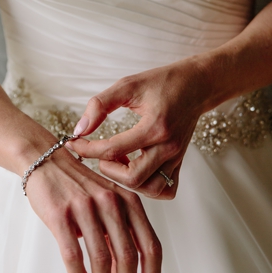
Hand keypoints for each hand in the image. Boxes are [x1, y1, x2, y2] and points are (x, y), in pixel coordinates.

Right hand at [24, 143, 161, 272]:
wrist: (45, 161)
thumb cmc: (77, 188)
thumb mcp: (106, 205)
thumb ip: (117, 236)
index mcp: (129, 203)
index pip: (150, 246)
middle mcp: (112, 204)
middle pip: (128, 257)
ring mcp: (86, 208)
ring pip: (101, 258)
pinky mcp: (60, 214)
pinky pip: (72, 251)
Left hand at [68, 61, 206, 199]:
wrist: (197, 85)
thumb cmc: (162, 82)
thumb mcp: (128, 85)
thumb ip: (100, 105)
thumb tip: (79, 129)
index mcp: (155, 126)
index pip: (112, 150)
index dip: (87, 149)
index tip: (74, 143)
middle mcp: (168, 146)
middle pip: (132, 177)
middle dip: (108, 169)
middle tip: (101, 154)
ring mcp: (176, 157)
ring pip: (149, 188)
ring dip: (128, 180)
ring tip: (120, 161)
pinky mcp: (179, 163)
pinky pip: (165, 190)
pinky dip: (147, 186)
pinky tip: (137, 168)